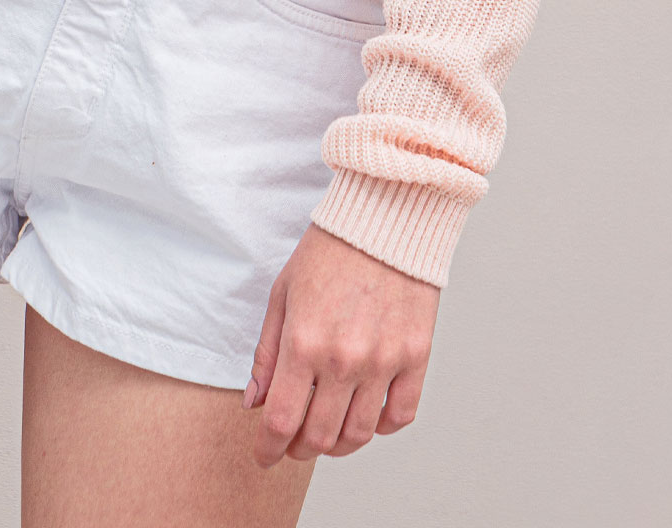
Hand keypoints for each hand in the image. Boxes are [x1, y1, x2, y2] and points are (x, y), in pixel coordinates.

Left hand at [243, 222, 438, 464]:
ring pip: (358, 435)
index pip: (280, 423)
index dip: (267, 449)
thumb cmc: (330, 249)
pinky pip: (400, 415)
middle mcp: (344, 359)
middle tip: (293, 443)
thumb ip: (266, 352)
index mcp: (304, 343)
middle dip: (298, 450)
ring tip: (328, 432)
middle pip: (318, 438)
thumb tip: (255, 403)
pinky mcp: (416, 354)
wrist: (385, 215)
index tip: (264, 455)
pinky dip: (382, 426)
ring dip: (337, 445)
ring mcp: (383, 360)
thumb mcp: (283, 293)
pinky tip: (367, 413)